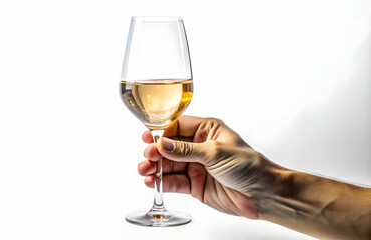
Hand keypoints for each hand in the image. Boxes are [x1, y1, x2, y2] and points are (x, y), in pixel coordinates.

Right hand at [138, 116, 286, 218]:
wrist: (262, 194)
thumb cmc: (248, 166)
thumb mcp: (215, 153)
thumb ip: (186, 150)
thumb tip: (163, 144)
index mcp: (207, 130)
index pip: (177, 127)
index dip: (161, 132)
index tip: (148, 138)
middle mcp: (200, 147)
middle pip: (170, 147)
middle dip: (156, 152)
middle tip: (148, 157)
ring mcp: (196, 166)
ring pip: (169, 165)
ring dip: (156, 168)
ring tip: (145, 171)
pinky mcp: (196, 185)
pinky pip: (175, 182)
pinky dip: (163, 182)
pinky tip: (153, 182)